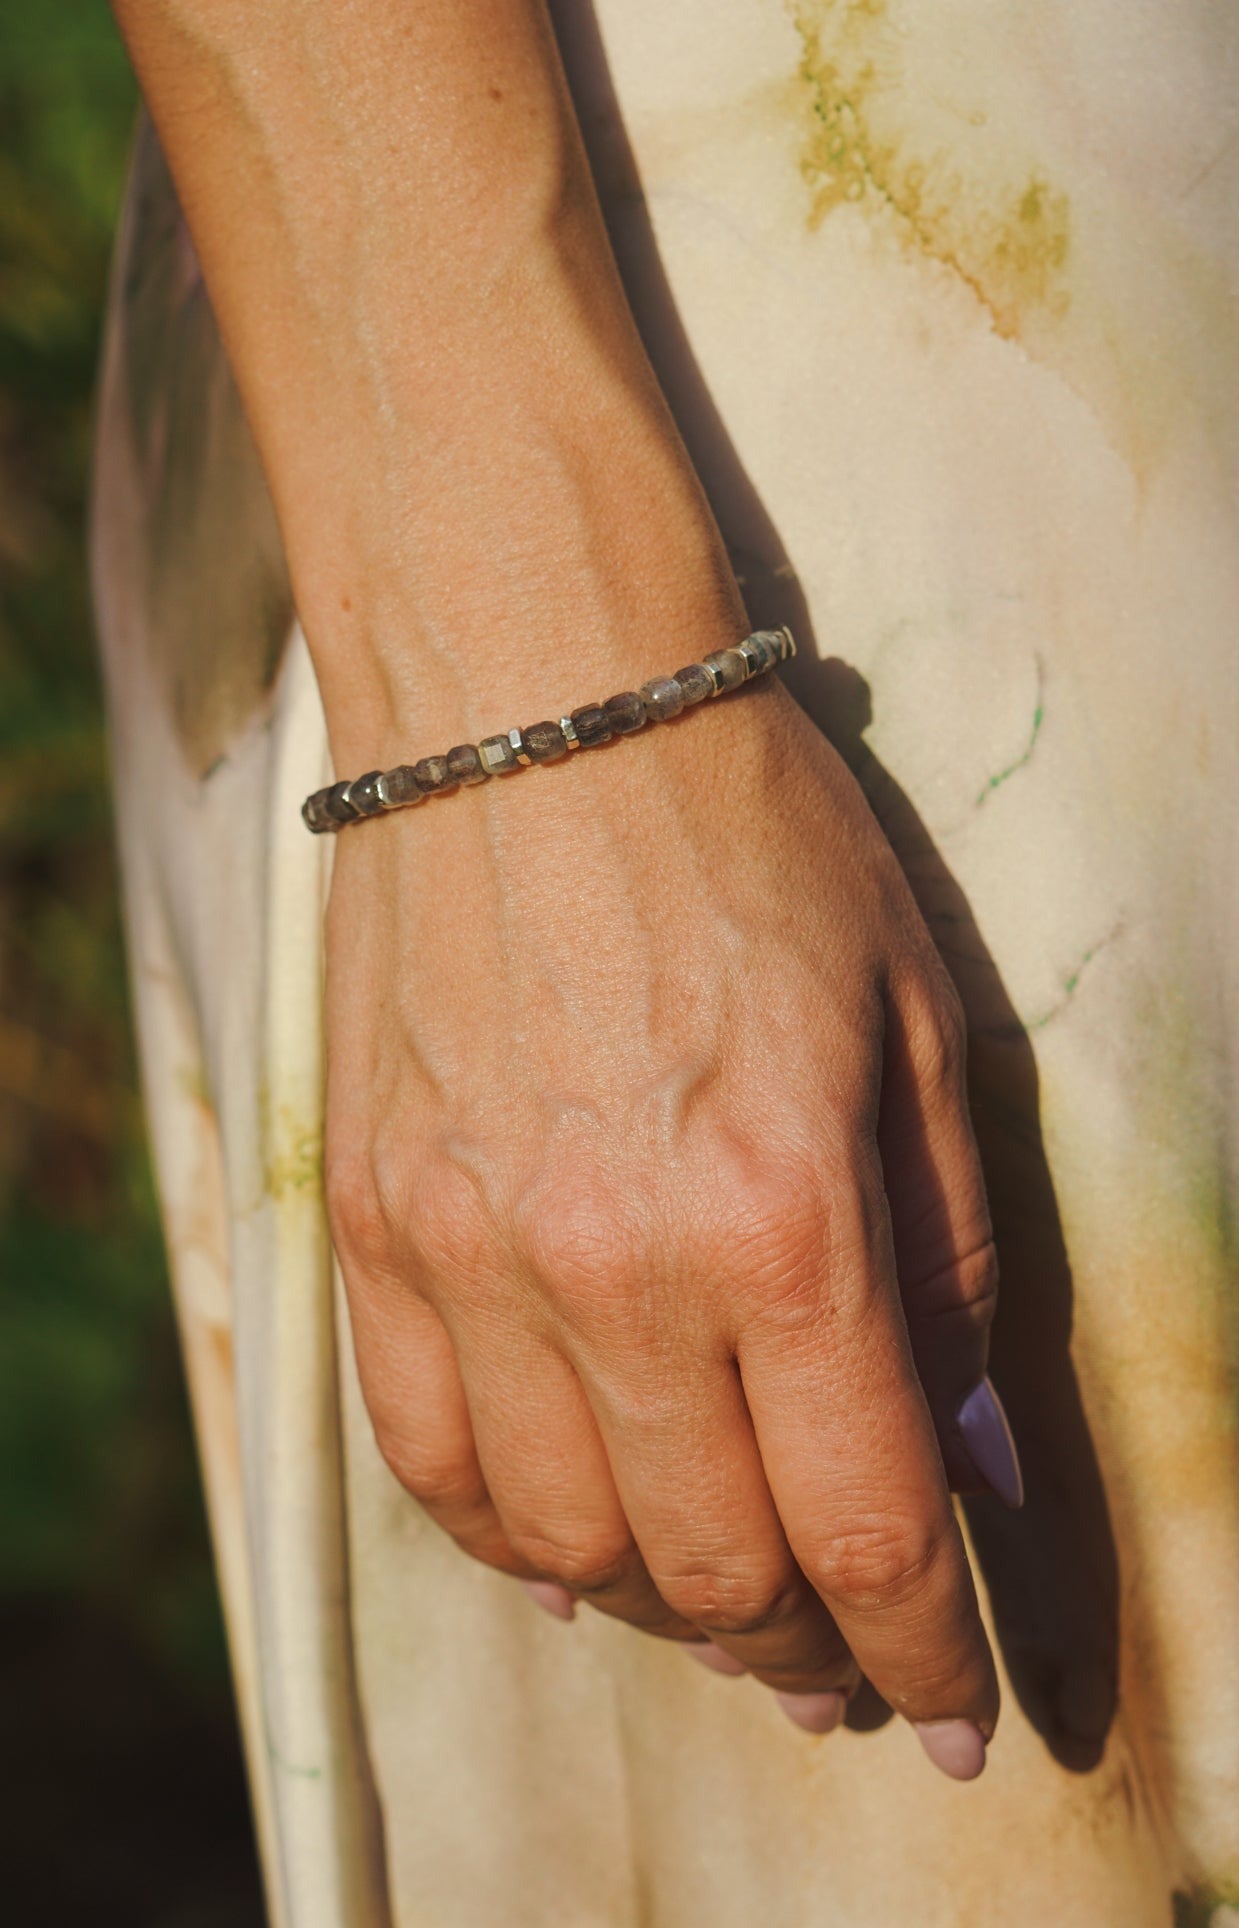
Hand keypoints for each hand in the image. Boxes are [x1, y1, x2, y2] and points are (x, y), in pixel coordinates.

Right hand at [324, 661, 1016, 1778]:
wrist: (534, 705)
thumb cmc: (753, 841)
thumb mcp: (917, 1030)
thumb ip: (950, 1262)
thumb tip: (966, 1452)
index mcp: (783, 1214)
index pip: (865, 1524)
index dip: (925, 1648)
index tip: (953, 1713)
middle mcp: (614, 1264)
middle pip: (711, 1569)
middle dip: (803, 1649)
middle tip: (842, 1658)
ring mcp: (466, 1253)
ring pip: (560, 1547)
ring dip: (658, 1607)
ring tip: (715, 1594)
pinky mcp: (369, 1222)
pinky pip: (424, 1457)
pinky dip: (504, 1536)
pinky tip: (562, 1538)